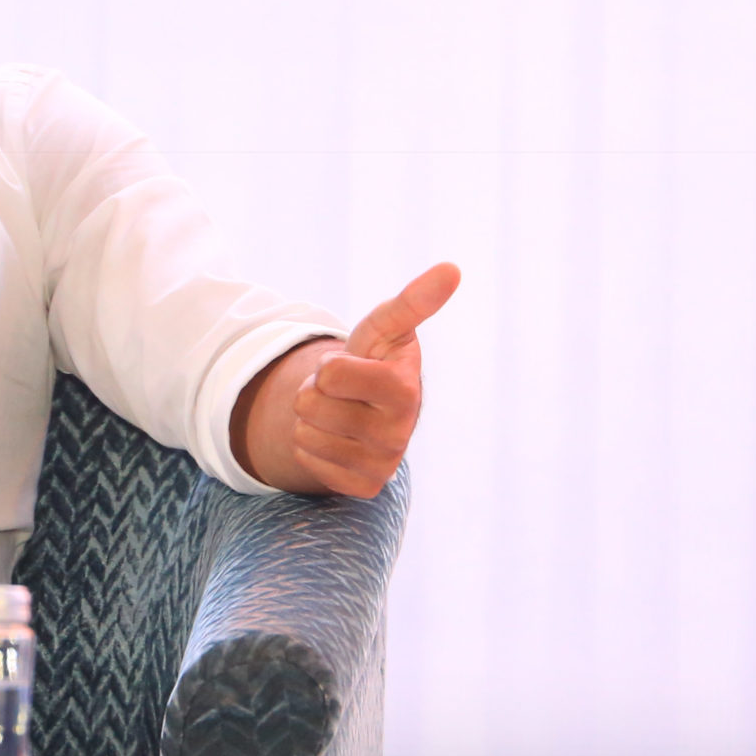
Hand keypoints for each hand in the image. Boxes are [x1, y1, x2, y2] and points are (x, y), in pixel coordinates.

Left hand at [287, 262, 460, 497]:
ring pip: (304, 434)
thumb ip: (412, 302)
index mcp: (405, 390)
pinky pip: (307, 461)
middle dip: (314, 392)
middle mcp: (400, 433)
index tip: (348, 368)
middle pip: (310, 405)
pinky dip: (311, 448)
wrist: (369, 410)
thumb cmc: (375, 361)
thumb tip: (452, 268)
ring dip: (310, 420)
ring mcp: (383, 463)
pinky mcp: (364, 487)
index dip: (327, 367)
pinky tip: (337, 440)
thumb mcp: (385, 328)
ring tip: (339, 413)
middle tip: (340, 393)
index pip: (330, 374)